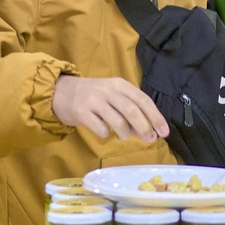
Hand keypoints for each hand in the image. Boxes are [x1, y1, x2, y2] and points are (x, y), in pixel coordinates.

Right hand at [51, 75, 169, 142]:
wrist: (60, 91)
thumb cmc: (93, 96)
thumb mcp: (113, 98)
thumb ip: (131, 113)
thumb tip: (150, 132)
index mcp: (120, 85)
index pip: (143, 100)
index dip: (156, 116)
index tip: (164, 132)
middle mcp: (108, 90)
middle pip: (132, 110)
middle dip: (144, 127)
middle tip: (149, 139)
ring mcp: (94, 100)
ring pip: (118, 121)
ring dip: (125, 133)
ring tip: (123, 135)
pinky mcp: (81, 112)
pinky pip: (100, 128)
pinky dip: (105, 134)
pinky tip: (102, 131)